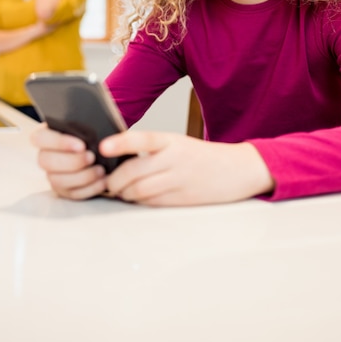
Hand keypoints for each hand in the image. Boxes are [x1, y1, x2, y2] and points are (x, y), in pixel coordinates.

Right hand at [31, 124, 107, 199]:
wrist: (104, 150)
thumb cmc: (93, 134)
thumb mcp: (88, 123)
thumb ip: (83, 125)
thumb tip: (88, 129)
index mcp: (47, 135)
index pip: (40, 138)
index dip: (59, 143)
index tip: (81, 145)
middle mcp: (46, 156)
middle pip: (46, 161)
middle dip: (72, 161)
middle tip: (92, 157)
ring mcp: (53, 175)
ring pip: (58, 180)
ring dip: (82, 176)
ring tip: (101, 170)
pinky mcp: (64, 190)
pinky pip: (72, 193)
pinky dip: (89, 188)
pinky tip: (103, 181)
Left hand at [101, 130, 273, 205]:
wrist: (237, 170)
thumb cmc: (203, 156)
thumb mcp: (179, 143)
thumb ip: (153, 150)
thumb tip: (120, 160)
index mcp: (172, 140)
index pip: (142, 139)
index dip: (120, 143)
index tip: (103, 147)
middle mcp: (174, 159)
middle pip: (133, 171)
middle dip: (114, 180)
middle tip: (107, 181)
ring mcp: (178, 181)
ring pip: (139, 190)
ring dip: (124, 193)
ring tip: (121, 190)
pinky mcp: (182, 199)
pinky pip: (151, 203)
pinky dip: (139, 202)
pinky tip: (138, 198)